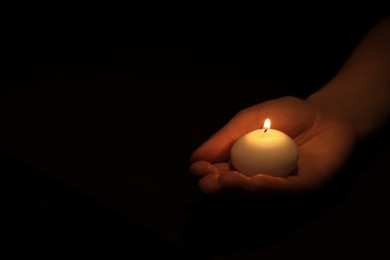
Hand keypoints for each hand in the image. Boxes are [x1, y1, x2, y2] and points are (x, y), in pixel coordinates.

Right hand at [189, 96, 356, 199]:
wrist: (327, 113)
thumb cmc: (287, 116)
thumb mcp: (249, 119)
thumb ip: (225, 137)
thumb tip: (194, 158)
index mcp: (241, 165)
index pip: (217, 176)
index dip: (205, 175)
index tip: (197, 169)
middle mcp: (258, 180)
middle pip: (233, 193)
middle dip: (219, 189)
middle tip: (209, 182)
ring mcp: (282, 187)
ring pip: (256, 197)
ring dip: (240, 190)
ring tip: (227, 179)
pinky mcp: (306, 187)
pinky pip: (286, 191)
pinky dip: (269, 187)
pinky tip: (255, 180)